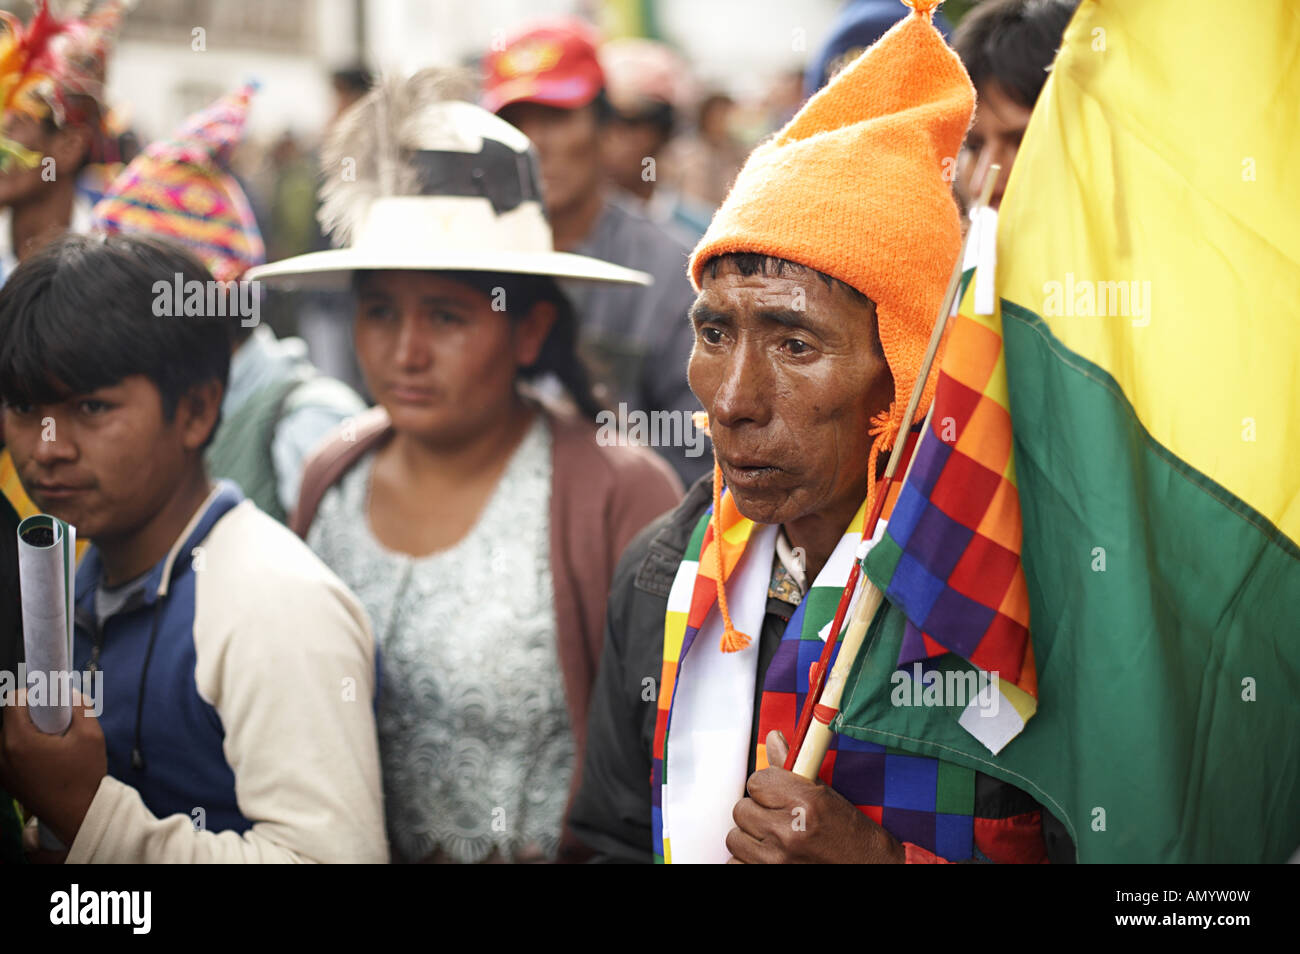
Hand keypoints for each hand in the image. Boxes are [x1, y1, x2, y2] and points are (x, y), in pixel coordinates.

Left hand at [0, 688, 105, 846]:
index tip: (51, 701)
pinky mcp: (6, 781)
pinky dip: (24, 748)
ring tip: (53, 744)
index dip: (32, 694)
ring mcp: (2, 770)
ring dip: (27, 731)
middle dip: (32, 714)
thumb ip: (80, 707)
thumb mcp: (91, 735)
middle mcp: (2, 755)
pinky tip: (47, 758)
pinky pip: (9, 753)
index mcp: (19, 742)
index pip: (12, 701)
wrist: (77, 816)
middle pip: (9, 718)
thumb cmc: (84, 777)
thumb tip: (70, 694)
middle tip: (57, 724)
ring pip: (8, 735)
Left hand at [725, 730, 904, 863]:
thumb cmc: (849, 835)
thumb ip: (793, 768)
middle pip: (742, 810)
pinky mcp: (769, 876)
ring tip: (772, 839)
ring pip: (735, 838)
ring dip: (750, 838)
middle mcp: (788, 832)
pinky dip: (747, 860)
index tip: (775, 795)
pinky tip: (766, 856)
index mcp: (804, 803)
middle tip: (775, 818)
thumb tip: (774, 739)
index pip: (756, 782)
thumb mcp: (825, 795)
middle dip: (756, 812)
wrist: (868, 868)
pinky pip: (735, 863)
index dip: (764, 787)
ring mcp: (777, 860)